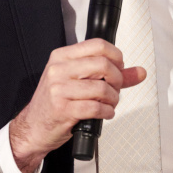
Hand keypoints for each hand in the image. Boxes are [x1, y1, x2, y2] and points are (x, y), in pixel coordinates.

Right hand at [9, 38, 145, 172]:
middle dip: (117, 79)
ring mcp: (59, 89)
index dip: (116, 56)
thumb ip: (110, 75)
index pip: (98, 45)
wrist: (34, 127)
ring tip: (109, 103)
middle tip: (115, 88)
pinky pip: (95, 108)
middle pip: (103, 64)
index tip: (119, 67)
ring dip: (113, 99)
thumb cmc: (56, 102)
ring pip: (101, 88)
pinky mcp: (63, 109)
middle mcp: (59, 70)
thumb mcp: (78, 81)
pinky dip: (107, 112)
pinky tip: (104, 113)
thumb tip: (139, 72)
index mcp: (62, 57)